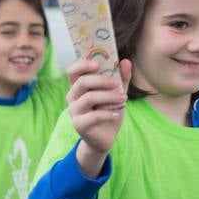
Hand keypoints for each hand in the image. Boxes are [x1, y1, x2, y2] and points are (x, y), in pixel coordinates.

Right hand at [66, 57, 131, 173]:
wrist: (106, 137)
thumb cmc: (109, 111)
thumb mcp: (117, 93)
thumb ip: (121, 78)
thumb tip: (126, 61)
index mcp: (79, 86)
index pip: (73, 71)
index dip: (82, 65)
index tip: (97, 64)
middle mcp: (73, 97)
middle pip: (82, 82)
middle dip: (101, 81)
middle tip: (117, 84)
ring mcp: (74, 111)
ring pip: (89, 98)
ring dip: (109, 97)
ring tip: (123, 99)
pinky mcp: (79, 124)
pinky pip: (94, 116)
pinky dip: (108, 114)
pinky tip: (117, 114)